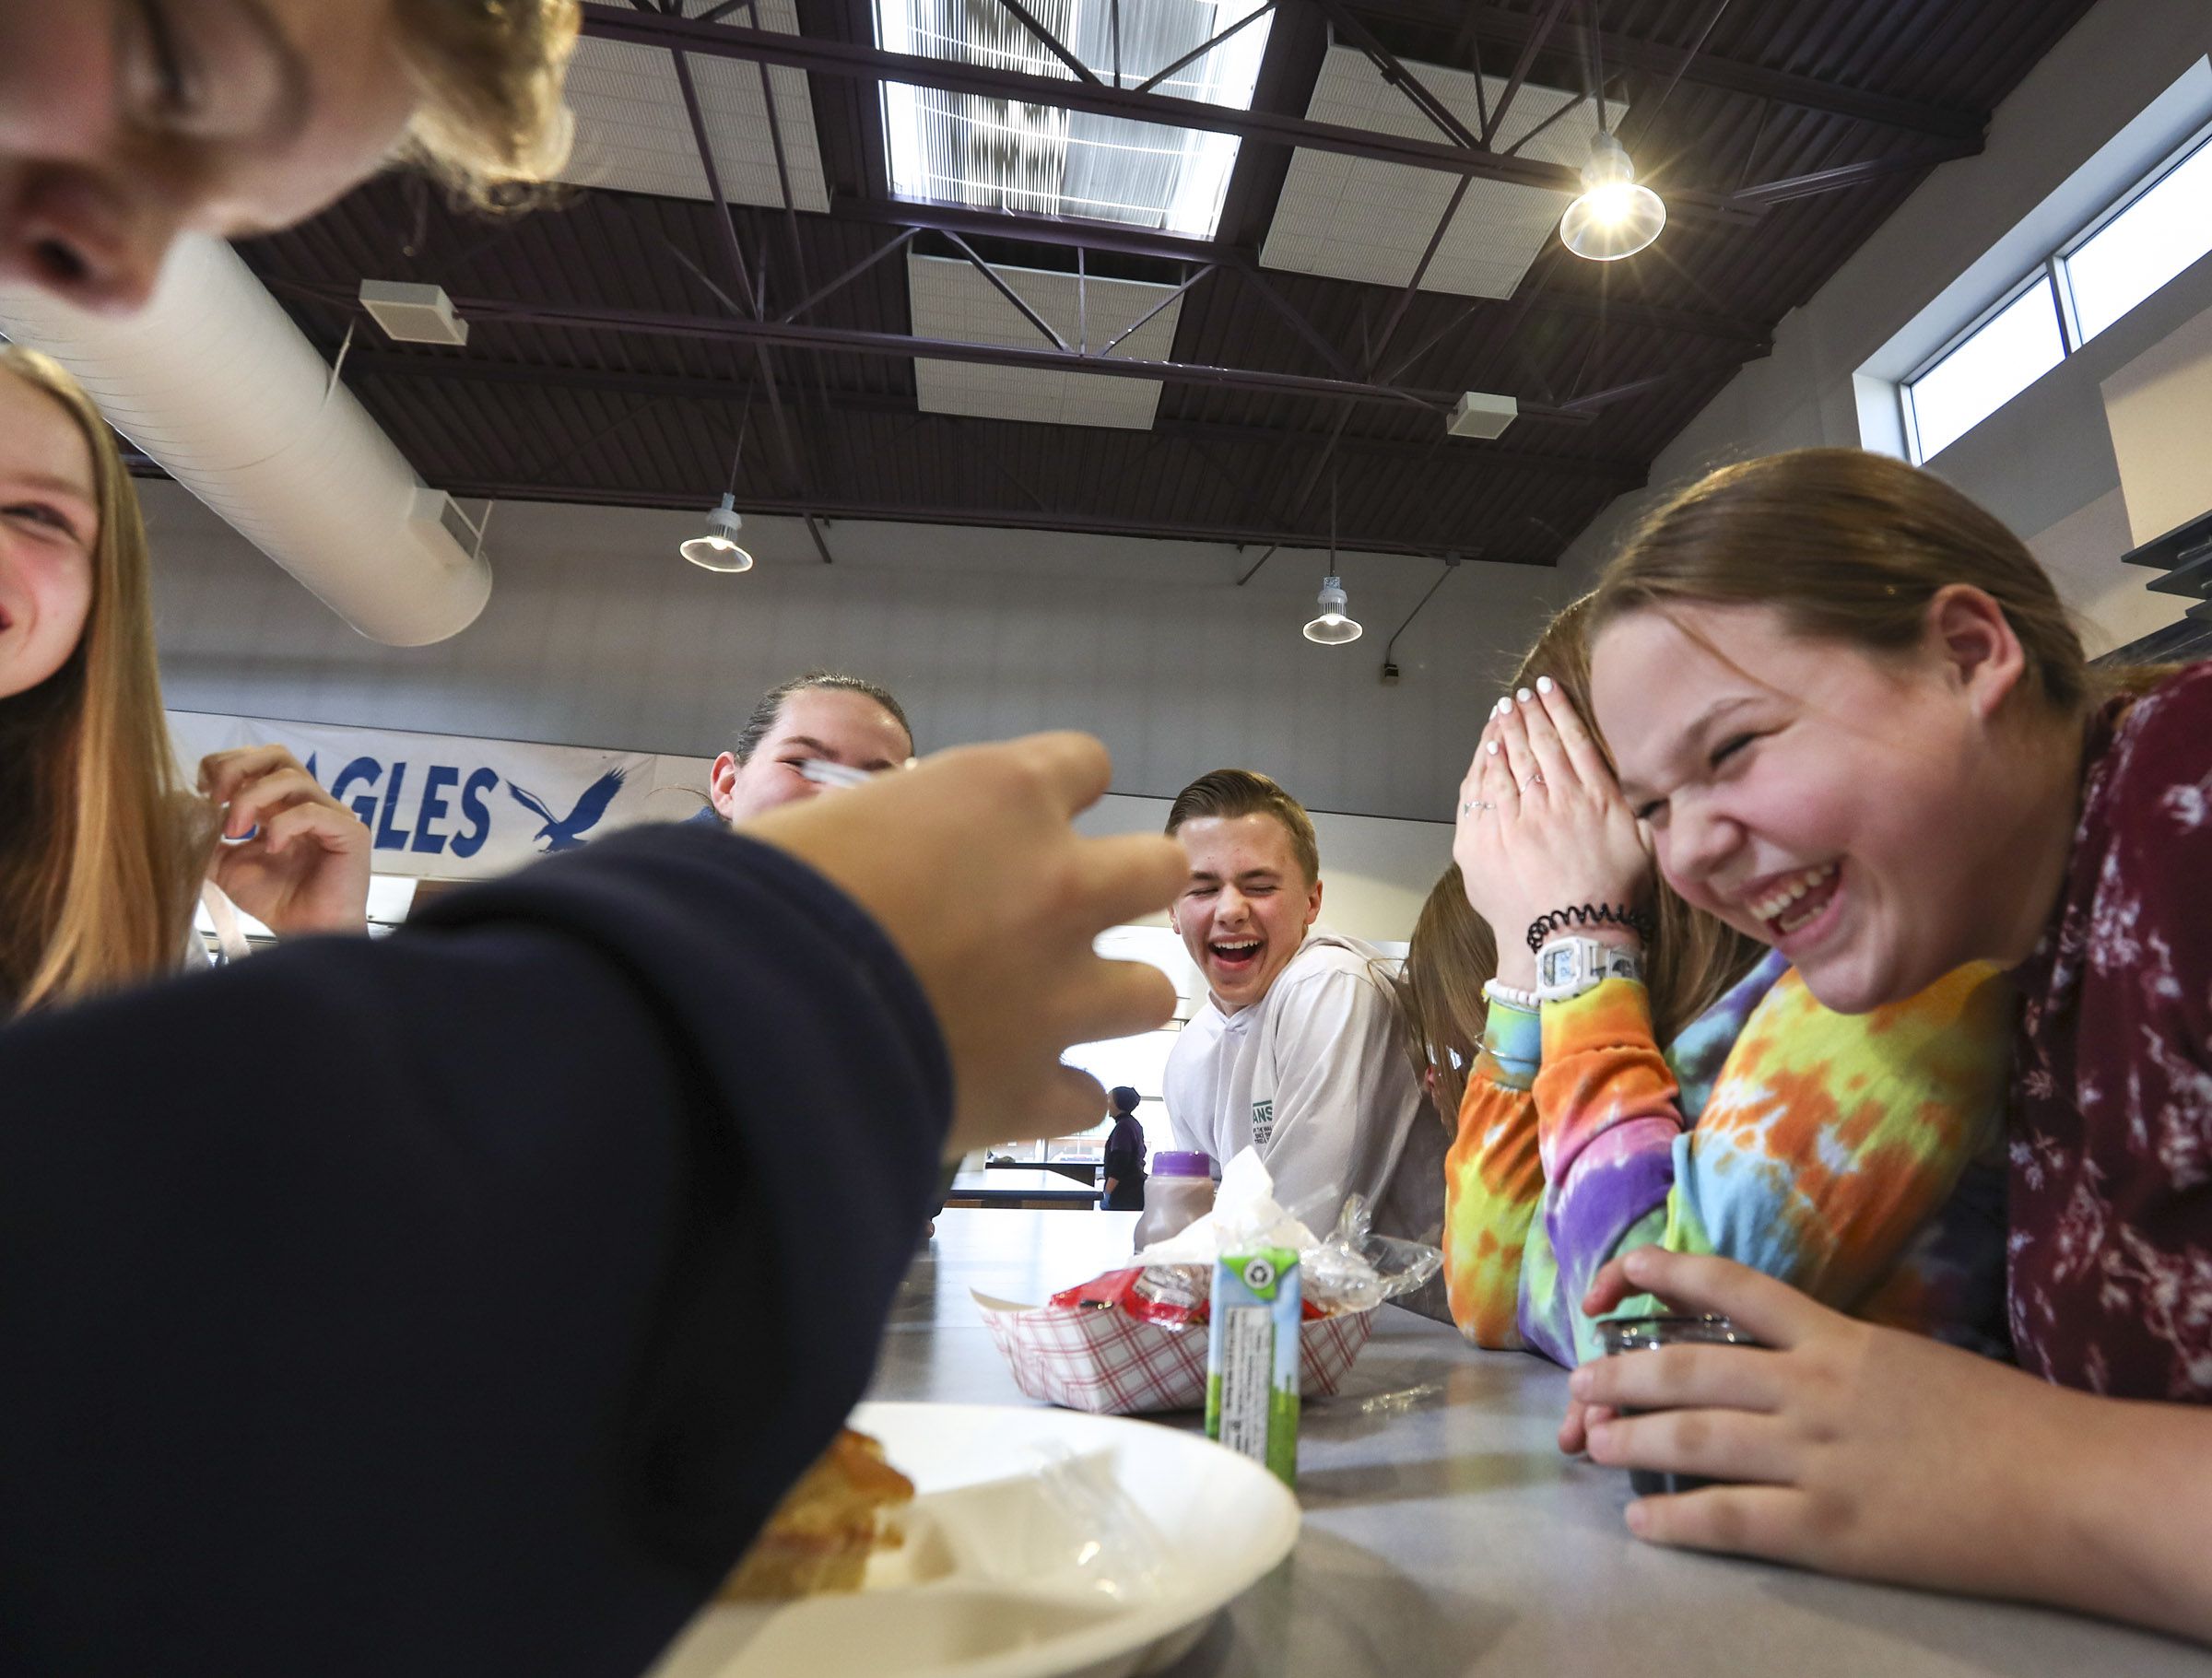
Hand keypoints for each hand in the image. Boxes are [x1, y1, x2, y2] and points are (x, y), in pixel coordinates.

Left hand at [200, 747, 372, 936]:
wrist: (307, 934)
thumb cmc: (276, 900)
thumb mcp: (226, 866)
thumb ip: (206, 837)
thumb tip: (176, 806)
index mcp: (281, 805)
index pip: (256, 761)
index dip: (225, 765)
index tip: (203, 793)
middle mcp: (307, 803)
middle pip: (277, 755)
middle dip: (237, 768)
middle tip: (215, 797)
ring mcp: (331, 815)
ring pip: (293, 778)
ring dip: (253, 797)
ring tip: (235, 831)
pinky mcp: (350, 833)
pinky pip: (313, 811)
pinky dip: (283, 824)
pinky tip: (271, 848)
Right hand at [743, 733, 1182, 1157]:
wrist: (749, 1014)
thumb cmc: (759, 892)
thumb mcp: (835, 820)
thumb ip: (898, 831)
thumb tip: (884, 857)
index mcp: (1004, 795)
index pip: (1084, 762)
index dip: (1056, 792)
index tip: (1023, 821)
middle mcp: (1057, 885)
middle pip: (1158, 869)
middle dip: (1124, 889)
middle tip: (1069, 913)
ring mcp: (1059, 992)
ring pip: (1153, 991)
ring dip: (1111, 999)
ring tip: (1058, 1010)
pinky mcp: (1033, 1088)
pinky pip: (1087, 1098)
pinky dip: (1056, 1097)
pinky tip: (1016, 1091)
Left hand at [1453, 680, 1650, 988]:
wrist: (1572, 940)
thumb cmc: (1614, 897)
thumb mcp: (1643, 845)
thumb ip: (1638, 804)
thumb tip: (1644, 773)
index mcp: (1593, 798)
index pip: (1571, 740)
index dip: (1558, 709)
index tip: (1547, 687)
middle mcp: (1553, 802)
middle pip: (1535, 745)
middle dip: (1525, 714)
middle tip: (1518, 696)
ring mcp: (1515, 820)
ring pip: (1506, 764)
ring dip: (1502, 733)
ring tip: (1501, 713)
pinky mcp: (1485, 841)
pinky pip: (1480, 792)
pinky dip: (1482, 767)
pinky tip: (1486, 751)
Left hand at [1565, 1247, 2081, 1607]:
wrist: (2069, 1487)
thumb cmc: (2004, 1423)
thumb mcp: (1909, 1360)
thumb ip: (1839, 1358)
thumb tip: (1779, 1360)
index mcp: (1838, 1338)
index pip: (1730, 1288)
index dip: (1663, 1274)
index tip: (1616, 1276)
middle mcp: (1814, 1388)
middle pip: (1689, 1367)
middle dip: (1622, 1372)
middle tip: (1580, 1381)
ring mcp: (1818, 1458)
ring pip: (1695, 1437)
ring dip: (1630, 1436)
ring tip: (1590, 1442)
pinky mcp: (1831, 1529)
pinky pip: (1731, 1519)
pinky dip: (1676, 1518)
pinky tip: (1641, 1520)